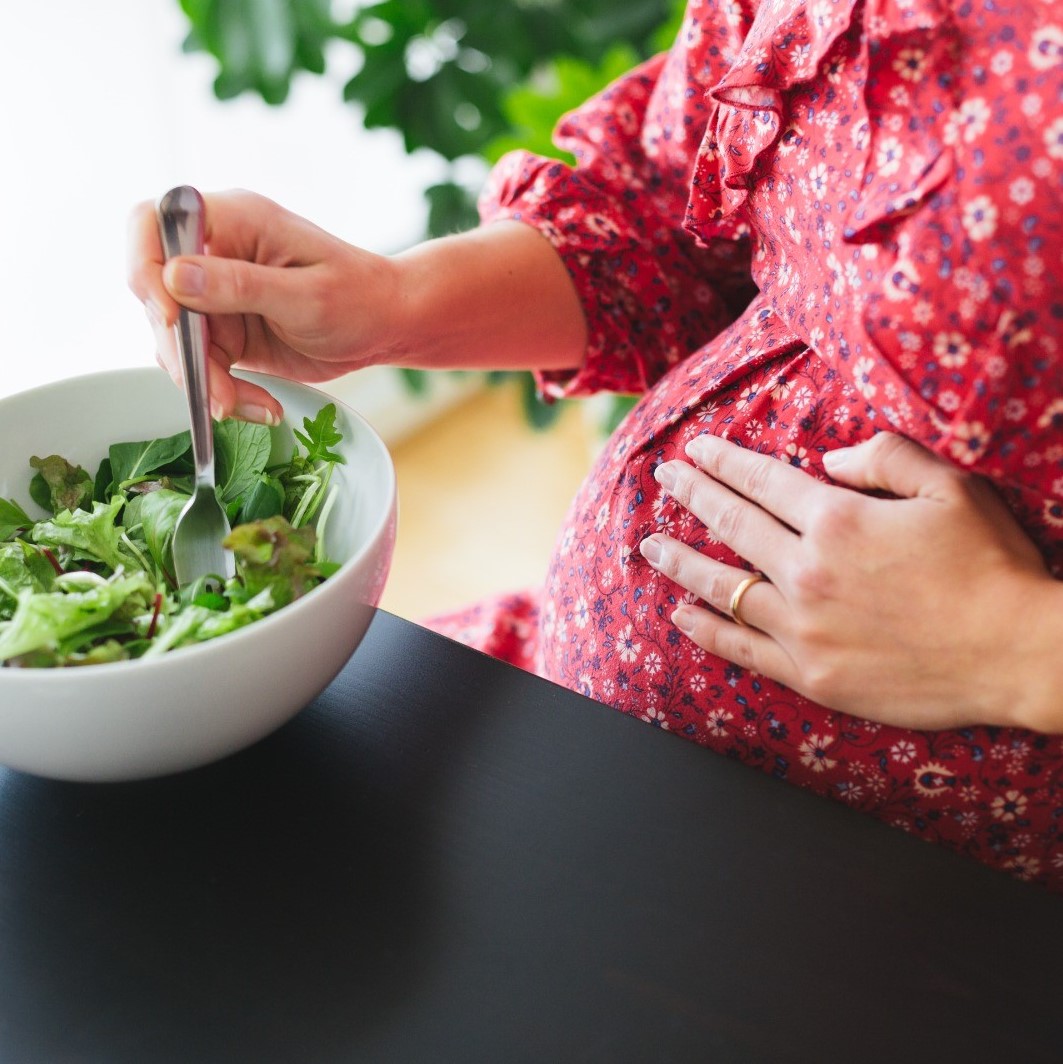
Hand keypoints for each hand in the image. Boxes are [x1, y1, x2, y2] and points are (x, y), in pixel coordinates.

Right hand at [127, 189, 401, 422]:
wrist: (386, 327)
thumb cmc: (360, 297)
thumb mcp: (306, 294)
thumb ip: (240, 284)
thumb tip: (174, 277)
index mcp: (232, 221)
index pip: (153, 222)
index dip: (146, 268)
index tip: (173, 319)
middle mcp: (215, 253)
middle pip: (157, 294)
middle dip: (182, 350)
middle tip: (215, 393)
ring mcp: (216, 295)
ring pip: (175, 339)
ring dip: (203, 381)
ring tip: (247, 407)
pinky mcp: (224, 332)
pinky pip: (200, 365)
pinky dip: (221, 392)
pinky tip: (259, 408)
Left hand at [638, 432, 1061, 731]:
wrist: (1019, 653)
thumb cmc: (991, 566)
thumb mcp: (950, 487)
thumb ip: (884, 457)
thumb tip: (828, 459)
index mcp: (837, 519)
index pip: (761, 480)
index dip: (723, 461)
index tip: (695, 450)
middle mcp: (807, 570)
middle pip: (732, 523)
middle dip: (691, 495)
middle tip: (663, 479)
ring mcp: (802, 627)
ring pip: (722, 586)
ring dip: (679, 560)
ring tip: (649, 545)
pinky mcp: (810, 674)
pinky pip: (740, 648)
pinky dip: (705, 629)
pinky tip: (680, 613)